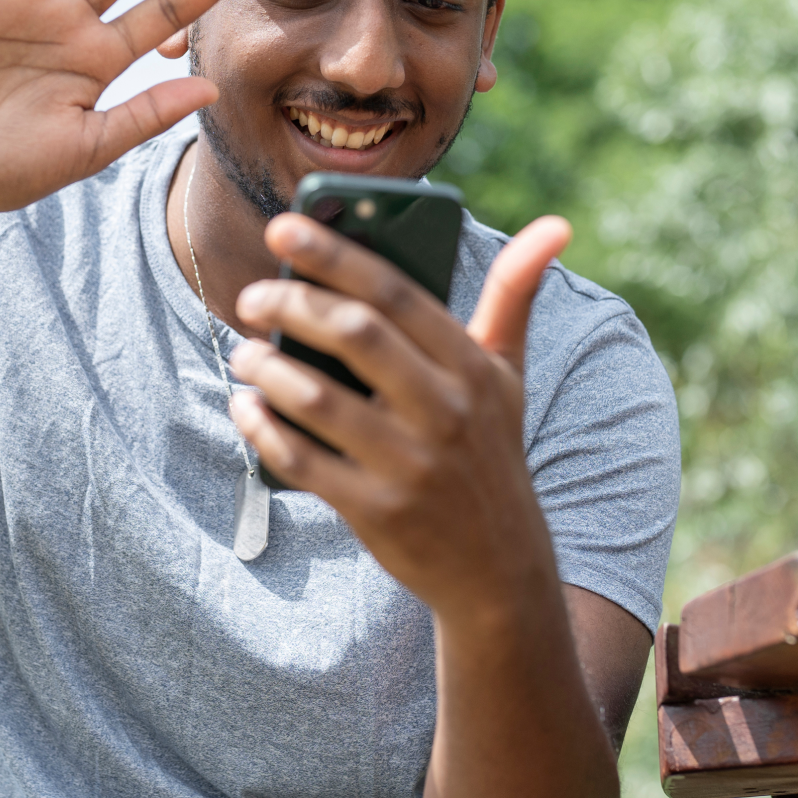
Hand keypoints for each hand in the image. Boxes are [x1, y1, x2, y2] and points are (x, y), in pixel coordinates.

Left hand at [226, 214, 572, 612]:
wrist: (500, 572)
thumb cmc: (490, 452)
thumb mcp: (508, 376)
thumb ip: (513, 296)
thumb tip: (554, 225)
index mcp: (473, 368)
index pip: (395, 293)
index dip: (334, 254)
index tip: (283, 226)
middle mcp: (446, 413)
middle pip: (355, 335)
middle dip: (291, 305)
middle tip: (251, 296)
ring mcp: (411, 466)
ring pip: (319, 400)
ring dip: (269, 369)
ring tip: (244, 352)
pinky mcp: (377, 512)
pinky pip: (303, 461)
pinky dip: (264, 430)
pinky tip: (245, 406)